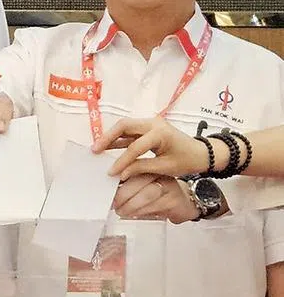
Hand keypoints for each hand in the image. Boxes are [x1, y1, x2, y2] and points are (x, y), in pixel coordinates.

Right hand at [95, 116, 211, 180]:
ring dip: (110, 137)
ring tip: (97, 149)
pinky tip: (108, 148)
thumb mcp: (165, 167)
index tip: (112, 172)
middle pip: (124, 126)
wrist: (201, 153)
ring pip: (124, 127)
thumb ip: (141, 168)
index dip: (122, 160)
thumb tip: (121, 173)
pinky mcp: (148, 127)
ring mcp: (150, 123)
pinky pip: (130, 132)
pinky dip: (119, 139)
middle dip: (108, 138)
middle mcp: (153, 123)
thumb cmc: (187, 161)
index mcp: (160, 133)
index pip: (135, 147)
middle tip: (95, 150)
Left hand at [112, 172, 196, 223]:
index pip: (131, 169)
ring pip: (147, 194)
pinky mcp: (174, 200)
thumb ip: (128, 186)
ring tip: (121, 211)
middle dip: (123, 195)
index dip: (118, 179)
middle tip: (114, 205)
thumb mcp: (144, 186)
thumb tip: (109, 194)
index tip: (107, 190)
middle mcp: (160, 174)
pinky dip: (142, 211)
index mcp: (149, 168)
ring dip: (131, 205)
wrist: (186, 202)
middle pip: (139, 182)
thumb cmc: (160, 194)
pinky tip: (134, 215)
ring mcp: (169, 186)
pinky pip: (156, 206)